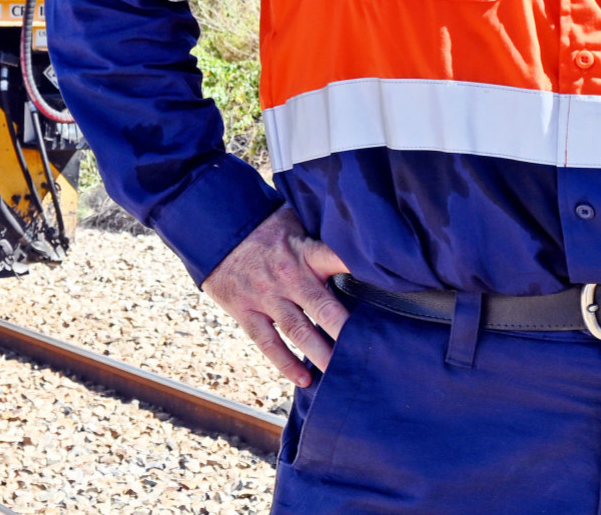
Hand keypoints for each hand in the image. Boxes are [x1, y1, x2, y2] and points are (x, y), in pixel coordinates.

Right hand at [202, 206, 350, 385]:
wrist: (214, 230)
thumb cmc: (263, 227)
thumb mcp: (294, 221)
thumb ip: (320, 237)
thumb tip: (357, 239)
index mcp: (304, 251)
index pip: (337, 259)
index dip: (359, 273)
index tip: (386, 291)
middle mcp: (287, 276)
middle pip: (322, 306)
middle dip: (345, 330)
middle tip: (367, 351)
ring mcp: (265, 296)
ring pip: (298, 330)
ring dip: (321, 353)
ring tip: (340, 372)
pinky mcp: (245, 311)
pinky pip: (268, 342)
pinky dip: (286, 364)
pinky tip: (305, 379)